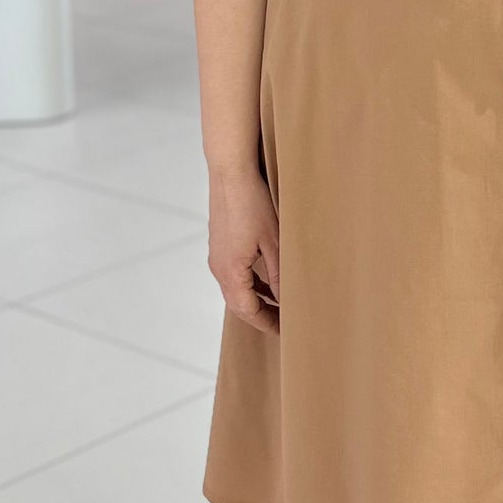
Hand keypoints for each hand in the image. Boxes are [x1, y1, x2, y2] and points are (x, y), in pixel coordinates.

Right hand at [208, 164, 280, 333]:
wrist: (230, 172)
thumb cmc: (252, 203)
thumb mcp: (274, 243)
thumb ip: (278, 276)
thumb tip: (285, 301)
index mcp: (231, 272)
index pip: (248, 311)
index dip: (268, 323)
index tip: (285, 330)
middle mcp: (218, 268)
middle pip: (239, 303)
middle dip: (262, 314)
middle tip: (284, 321)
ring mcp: (216, 255)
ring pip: (236, 288)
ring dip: (256, 298)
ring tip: (279, 303)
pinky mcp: (219, 244)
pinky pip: (233, 273)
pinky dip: (250, 282)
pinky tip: (266, 278)